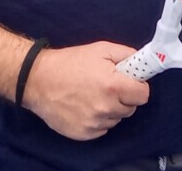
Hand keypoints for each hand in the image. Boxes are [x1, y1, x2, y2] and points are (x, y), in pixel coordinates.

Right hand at [22, 41, 149, 139]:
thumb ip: (128, 55)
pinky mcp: (82, 133)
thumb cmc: (71, 62)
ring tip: (95, 95)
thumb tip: (142, 63)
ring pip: (116, 119)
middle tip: (110, 86)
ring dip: (111, 109)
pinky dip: (99, 120)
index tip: (132, 83)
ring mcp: (93, 123)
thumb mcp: (102, 49)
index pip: (143, 95)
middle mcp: (105, 108)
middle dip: (125, 97)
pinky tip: (87, 106)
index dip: (139, 87)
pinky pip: (102, 129)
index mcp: (113, 86)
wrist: (38, 79)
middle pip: (131, 108)